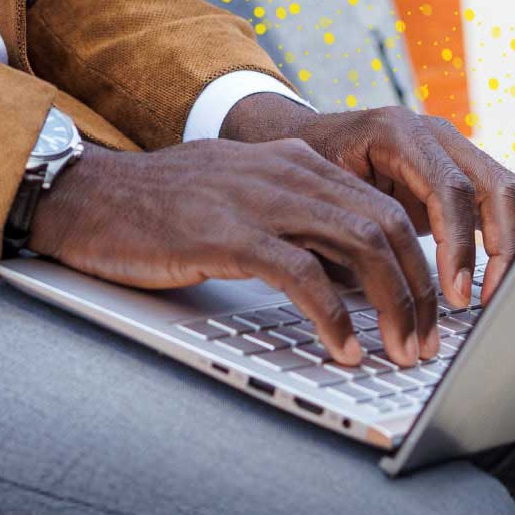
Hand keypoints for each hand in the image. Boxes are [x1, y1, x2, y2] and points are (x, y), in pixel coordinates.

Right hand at [25, 138, 449, 366]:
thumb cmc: (158, 208)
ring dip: (392, 308)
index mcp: (294, 161)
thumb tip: (344, 271)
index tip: (428, 311)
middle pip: (386, 227)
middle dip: (418, 291)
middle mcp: (287, 172)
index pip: (383, 207)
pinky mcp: (229, 235)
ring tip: (400, 353)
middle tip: (427, 342)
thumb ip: (292, 216)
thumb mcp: (239, 195)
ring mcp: (259, 201)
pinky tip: (343, 351)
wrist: (86, 196)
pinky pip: (304, 277)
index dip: (418, 263)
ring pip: (361, 247)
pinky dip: (335, 320)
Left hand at [220, 92, 514, 314]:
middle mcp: (436, 134)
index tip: (456, 294)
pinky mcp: (465, 171)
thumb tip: (376, 293)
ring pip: (512, 192)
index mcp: (398, 133)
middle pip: (496, 186)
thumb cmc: (307, 169)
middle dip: (503, 248)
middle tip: (491, 300)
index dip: (459, 245)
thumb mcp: (319, 196)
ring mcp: (455, 149)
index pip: (450, 188)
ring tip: (499, 295)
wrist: (307, 140)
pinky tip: (501, 276)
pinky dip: (513, 238)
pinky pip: (506, 201)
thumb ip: (350, 234)